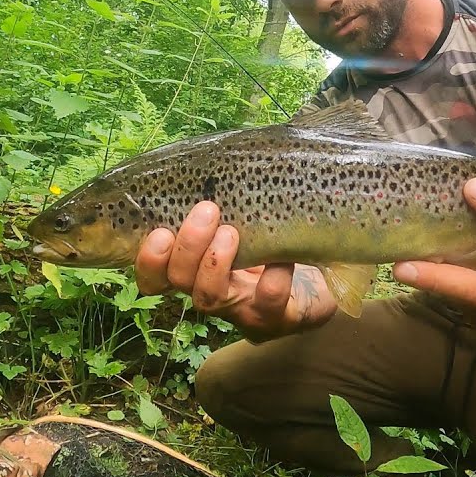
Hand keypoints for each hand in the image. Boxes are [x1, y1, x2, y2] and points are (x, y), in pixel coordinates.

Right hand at [134, 201, 336, 341]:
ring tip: (232, 232)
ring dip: (214, 263)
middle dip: (186, 247)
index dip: (148, 259)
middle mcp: (211, 292)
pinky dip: (274, 278)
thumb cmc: (278, 237)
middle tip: (206, 211)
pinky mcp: (277, 320)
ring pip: (209, 298)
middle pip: (178, 281)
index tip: (159, 231)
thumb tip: (205, 156)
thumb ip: (223, 194)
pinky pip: (268, 302)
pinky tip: (284, 259)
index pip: (154, 274)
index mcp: (197, 268)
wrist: (327, 275)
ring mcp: (241, 310)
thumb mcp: (248, 213)